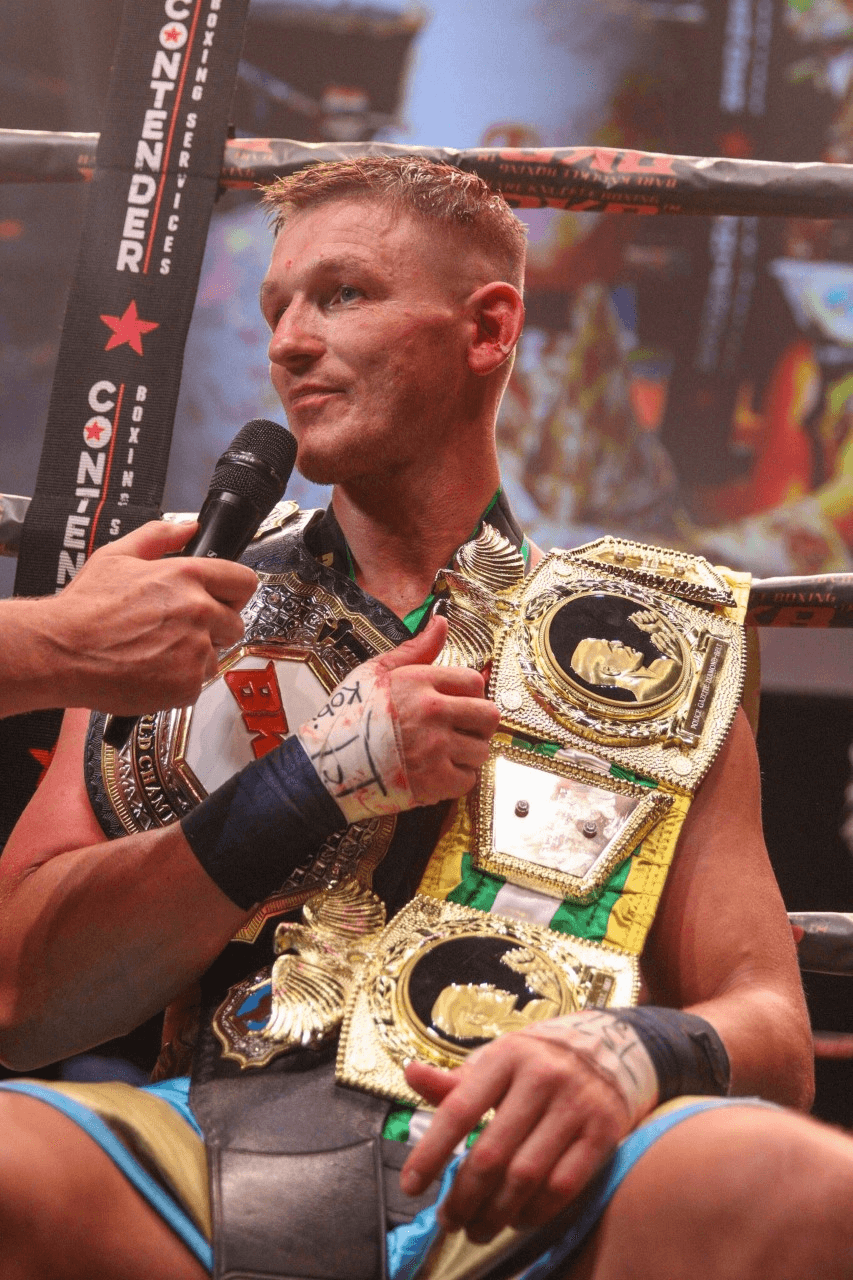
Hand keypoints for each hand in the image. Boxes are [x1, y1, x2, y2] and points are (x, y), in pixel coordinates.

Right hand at [44, 520, 257, 712]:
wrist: (61, 653)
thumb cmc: (84, 609)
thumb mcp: (116, 555)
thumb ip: (159, 536)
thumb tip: (189, 528)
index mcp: (187, 576)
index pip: (243, 581)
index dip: (231, 592)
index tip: (222, 600)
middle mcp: (198, 611)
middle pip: (235, 622)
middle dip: (213, 627)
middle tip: (178, 630)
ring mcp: (196, 649)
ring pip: (216, 655)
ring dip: (195, 656)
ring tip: (157, 651)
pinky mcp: (187, 683)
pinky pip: (198, 682)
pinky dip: (179, 681)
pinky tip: (152, 670)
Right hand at [296, 614, 499, 820]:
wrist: (329, 765)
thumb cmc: (349, 717)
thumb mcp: (376, 672)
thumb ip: (415, 649)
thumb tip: (441, 622)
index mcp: (420, 683)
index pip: (474, 681)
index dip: (470, 693)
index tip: (459, 702)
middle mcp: (432, 713)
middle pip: (489, 715)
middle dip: (480, 723)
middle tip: (463, 728)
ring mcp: (435, 748)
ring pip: (481, 750)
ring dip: (467, 753)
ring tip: (446, 752)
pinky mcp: (434, 781)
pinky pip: (468, 780)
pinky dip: (457, 779)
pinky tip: (439, 772)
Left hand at [399, 1023, 640, 1243]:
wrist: (611, 1048)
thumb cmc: (537, 1061)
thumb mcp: (496, 1060)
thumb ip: (455, 1080)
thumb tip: (411, 1075)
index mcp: (506, 1056)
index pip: (459, 1110)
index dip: (431, 1153)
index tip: (411, 1187)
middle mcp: (541, 1077)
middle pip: (492, 1154)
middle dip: (463, 1197)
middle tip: (448, 1220)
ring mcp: (575, 1105)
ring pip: (526, 1177)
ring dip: (495, 1213)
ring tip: (477, 1229)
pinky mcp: (603, 1132)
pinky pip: (563, 1186)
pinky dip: (535, 1212)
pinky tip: (517, 1219)